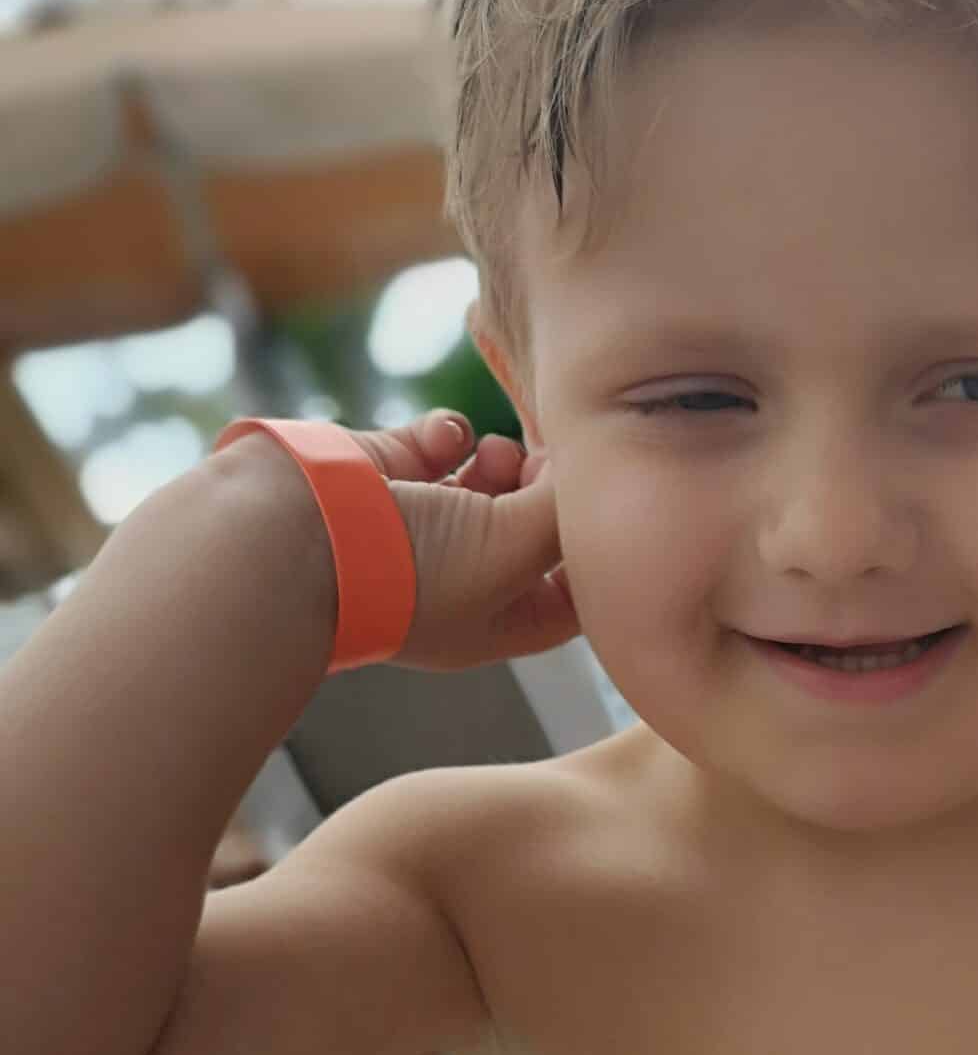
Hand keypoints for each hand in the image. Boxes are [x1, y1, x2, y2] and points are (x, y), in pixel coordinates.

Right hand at [378, 414, 577, 673]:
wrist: (298, 534)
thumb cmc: (412, 565)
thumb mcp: (516, 550)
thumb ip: (563, 510)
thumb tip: (581, 471)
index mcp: (492, 621)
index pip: (568, 596)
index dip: (592, 554)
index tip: (601, 510)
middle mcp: (458, 578)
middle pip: (531, 531)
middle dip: (547, 494)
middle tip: (545, 468)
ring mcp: (420, 525)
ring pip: (487, 483)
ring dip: (503, 460)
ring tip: (496, 455)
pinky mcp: (387, 475)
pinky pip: (436, 444)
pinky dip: (447, 434)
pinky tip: (443, 440)